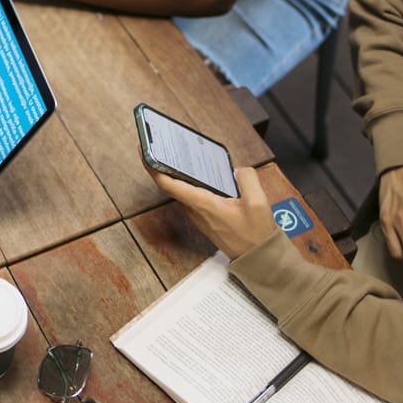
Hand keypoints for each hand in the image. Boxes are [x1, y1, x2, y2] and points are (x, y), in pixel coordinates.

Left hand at [147, 163, 276, 258]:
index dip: (153, 167)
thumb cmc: (256, 235)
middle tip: (157, 143)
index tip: (143, 152)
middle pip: (171, 184)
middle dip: (161, 164)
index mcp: (203, 204)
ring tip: (174, 152)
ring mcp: (199, 215)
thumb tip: (237, 169)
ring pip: (181, 190)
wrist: (258, 259)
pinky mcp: (205, 217)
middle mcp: (196, 210)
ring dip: (175, 172)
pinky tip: (198, 171)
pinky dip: (189, 182)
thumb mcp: (259, 203)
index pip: (169, 184)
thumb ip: (248, 179)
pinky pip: (192, 195)